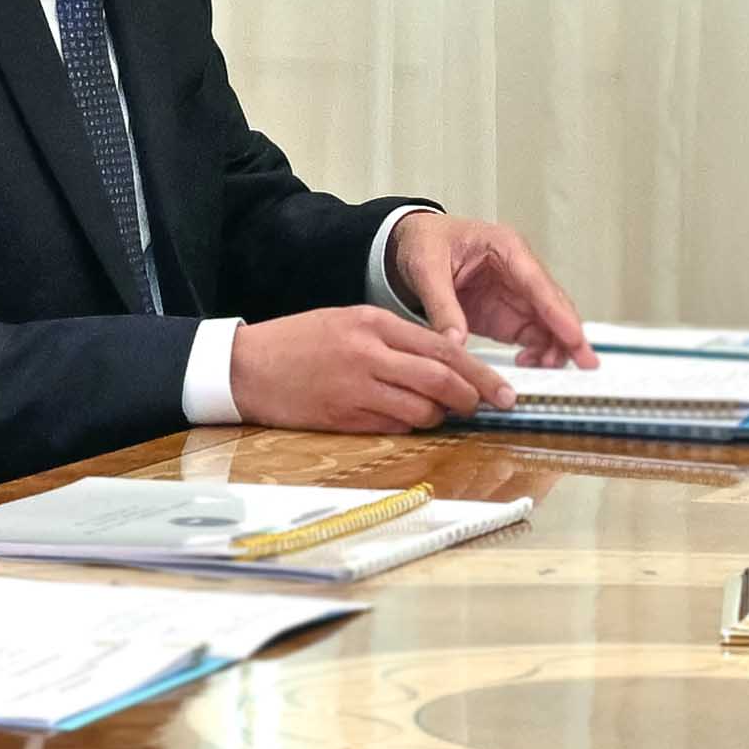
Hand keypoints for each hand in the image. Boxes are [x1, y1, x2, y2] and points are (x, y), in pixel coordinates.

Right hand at [232, 304, 513, 430]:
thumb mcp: (347, 321)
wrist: (246, 366)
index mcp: (373, 322)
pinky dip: (410, 426)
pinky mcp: (343, 417)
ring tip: (444, 414)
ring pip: (421, 409)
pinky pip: (393, 426)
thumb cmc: (298, 342)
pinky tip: (411, 421)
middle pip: (440, 379)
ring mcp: (356, 387)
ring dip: (440, 416)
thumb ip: (393, 339)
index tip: (502, 388)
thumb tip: (440, 364)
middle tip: (489, 406)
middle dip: (472, 396)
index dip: (478, 371)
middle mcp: (369, 353)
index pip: (442, 347)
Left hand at [391, 212, 593, 364]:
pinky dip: (537, 354)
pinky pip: (532, 336)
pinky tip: (528, 368)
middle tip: (584, 364)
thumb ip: (441, 305)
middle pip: (554, 305)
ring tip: (546, 372)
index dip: (558, 313)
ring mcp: (516, 295)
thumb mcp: (426, 268)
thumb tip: (455, 341)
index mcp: (506, 247)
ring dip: (554, 348)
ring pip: (549, 325)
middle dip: (570, 336)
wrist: (411, 244)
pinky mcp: (507, 315)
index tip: (573, 337)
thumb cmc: (425, 243)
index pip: (538, 284)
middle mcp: (520, 271)